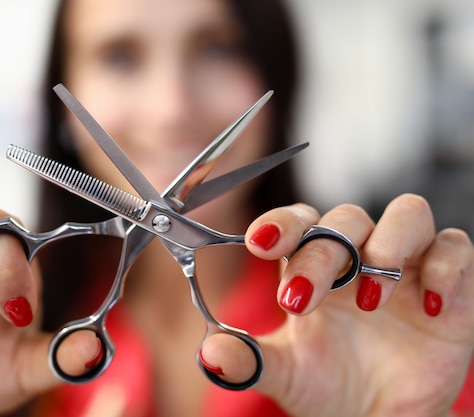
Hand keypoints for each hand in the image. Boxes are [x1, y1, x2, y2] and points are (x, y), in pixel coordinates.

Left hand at [202, 193, 473, 416]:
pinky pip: (456, 247)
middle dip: (322, 252)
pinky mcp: (450, 284)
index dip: (281, 224)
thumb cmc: (328, 386)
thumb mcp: (284, 374)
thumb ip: (248, 360)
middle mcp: (358, 256)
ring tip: (367, 298)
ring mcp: (405, 266)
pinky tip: (429, 306)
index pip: (299, 221)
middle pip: (344, 219)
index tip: (260, 243)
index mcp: (313, 266)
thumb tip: (209, 353)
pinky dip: (445, 266)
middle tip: (300, 299)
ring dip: (386, 245)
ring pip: (406, 214)